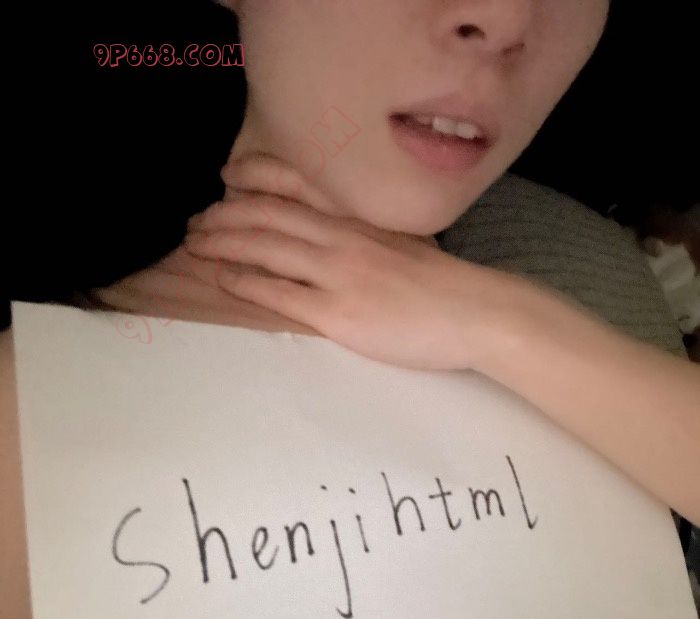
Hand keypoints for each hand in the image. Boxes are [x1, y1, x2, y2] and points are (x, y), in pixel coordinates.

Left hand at [185, 153, 518, 370]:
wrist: (476, 313)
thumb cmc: (446, 288)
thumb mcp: (405, 247)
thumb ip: (370, 241)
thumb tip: (344, 246)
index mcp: (360, 221)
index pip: (297, 185)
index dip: (255, 175)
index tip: (229, 175)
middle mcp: (342, 237)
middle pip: (268, 214)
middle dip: (223, 214)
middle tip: (194, 221)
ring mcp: (337, 273)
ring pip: (264, 246)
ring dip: (222, 243)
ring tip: (193, 245)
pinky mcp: (337, 312)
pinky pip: (278, 292)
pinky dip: (244, 280)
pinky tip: (222, 277)